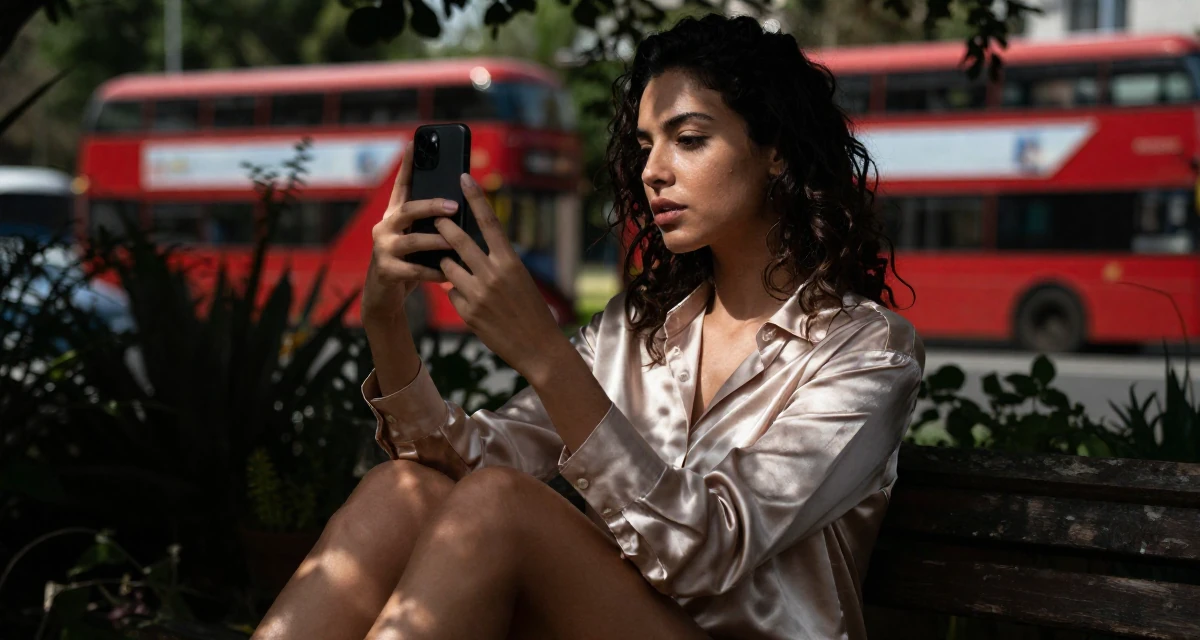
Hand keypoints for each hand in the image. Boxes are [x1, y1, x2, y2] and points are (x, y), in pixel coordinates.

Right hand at [362, 139, 458, 333]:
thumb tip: (460, 208)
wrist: (385, 295)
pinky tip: (446, 273)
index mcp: (395, 216)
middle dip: (431, 206)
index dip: (407, 165)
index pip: (402, 186)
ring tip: (453, 241)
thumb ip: (429, 224)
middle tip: (454, 206)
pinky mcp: (386, 270)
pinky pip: (413, 270)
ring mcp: (383, 249)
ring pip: (411, 240)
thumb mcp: (417, 238)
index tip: (414, 142)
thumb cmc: (408, 262)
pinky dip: (432, 272)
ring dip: (435, 240)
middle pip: (407, 210)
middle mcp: (385, 227)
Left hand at [436, 173, 567, 380]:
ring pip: (448, 268)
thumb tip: (470, 252)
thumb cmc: (532, 310)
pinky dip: (458, 296)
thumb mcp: (520, 279)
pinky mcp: (468, 313)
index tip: (463, 178)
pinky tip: (473, 305)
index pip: (489, 222)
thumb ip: (497, 263)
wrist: (538, 347)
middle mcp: (493, 274)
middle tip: (435, 219)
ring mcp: (478, 294)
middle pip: (458, 241)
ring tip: (458, 271)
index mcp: (510, 261)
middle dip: (443, 227)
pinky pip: (453, 295)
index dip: (475, 198)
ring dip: (448, 266)